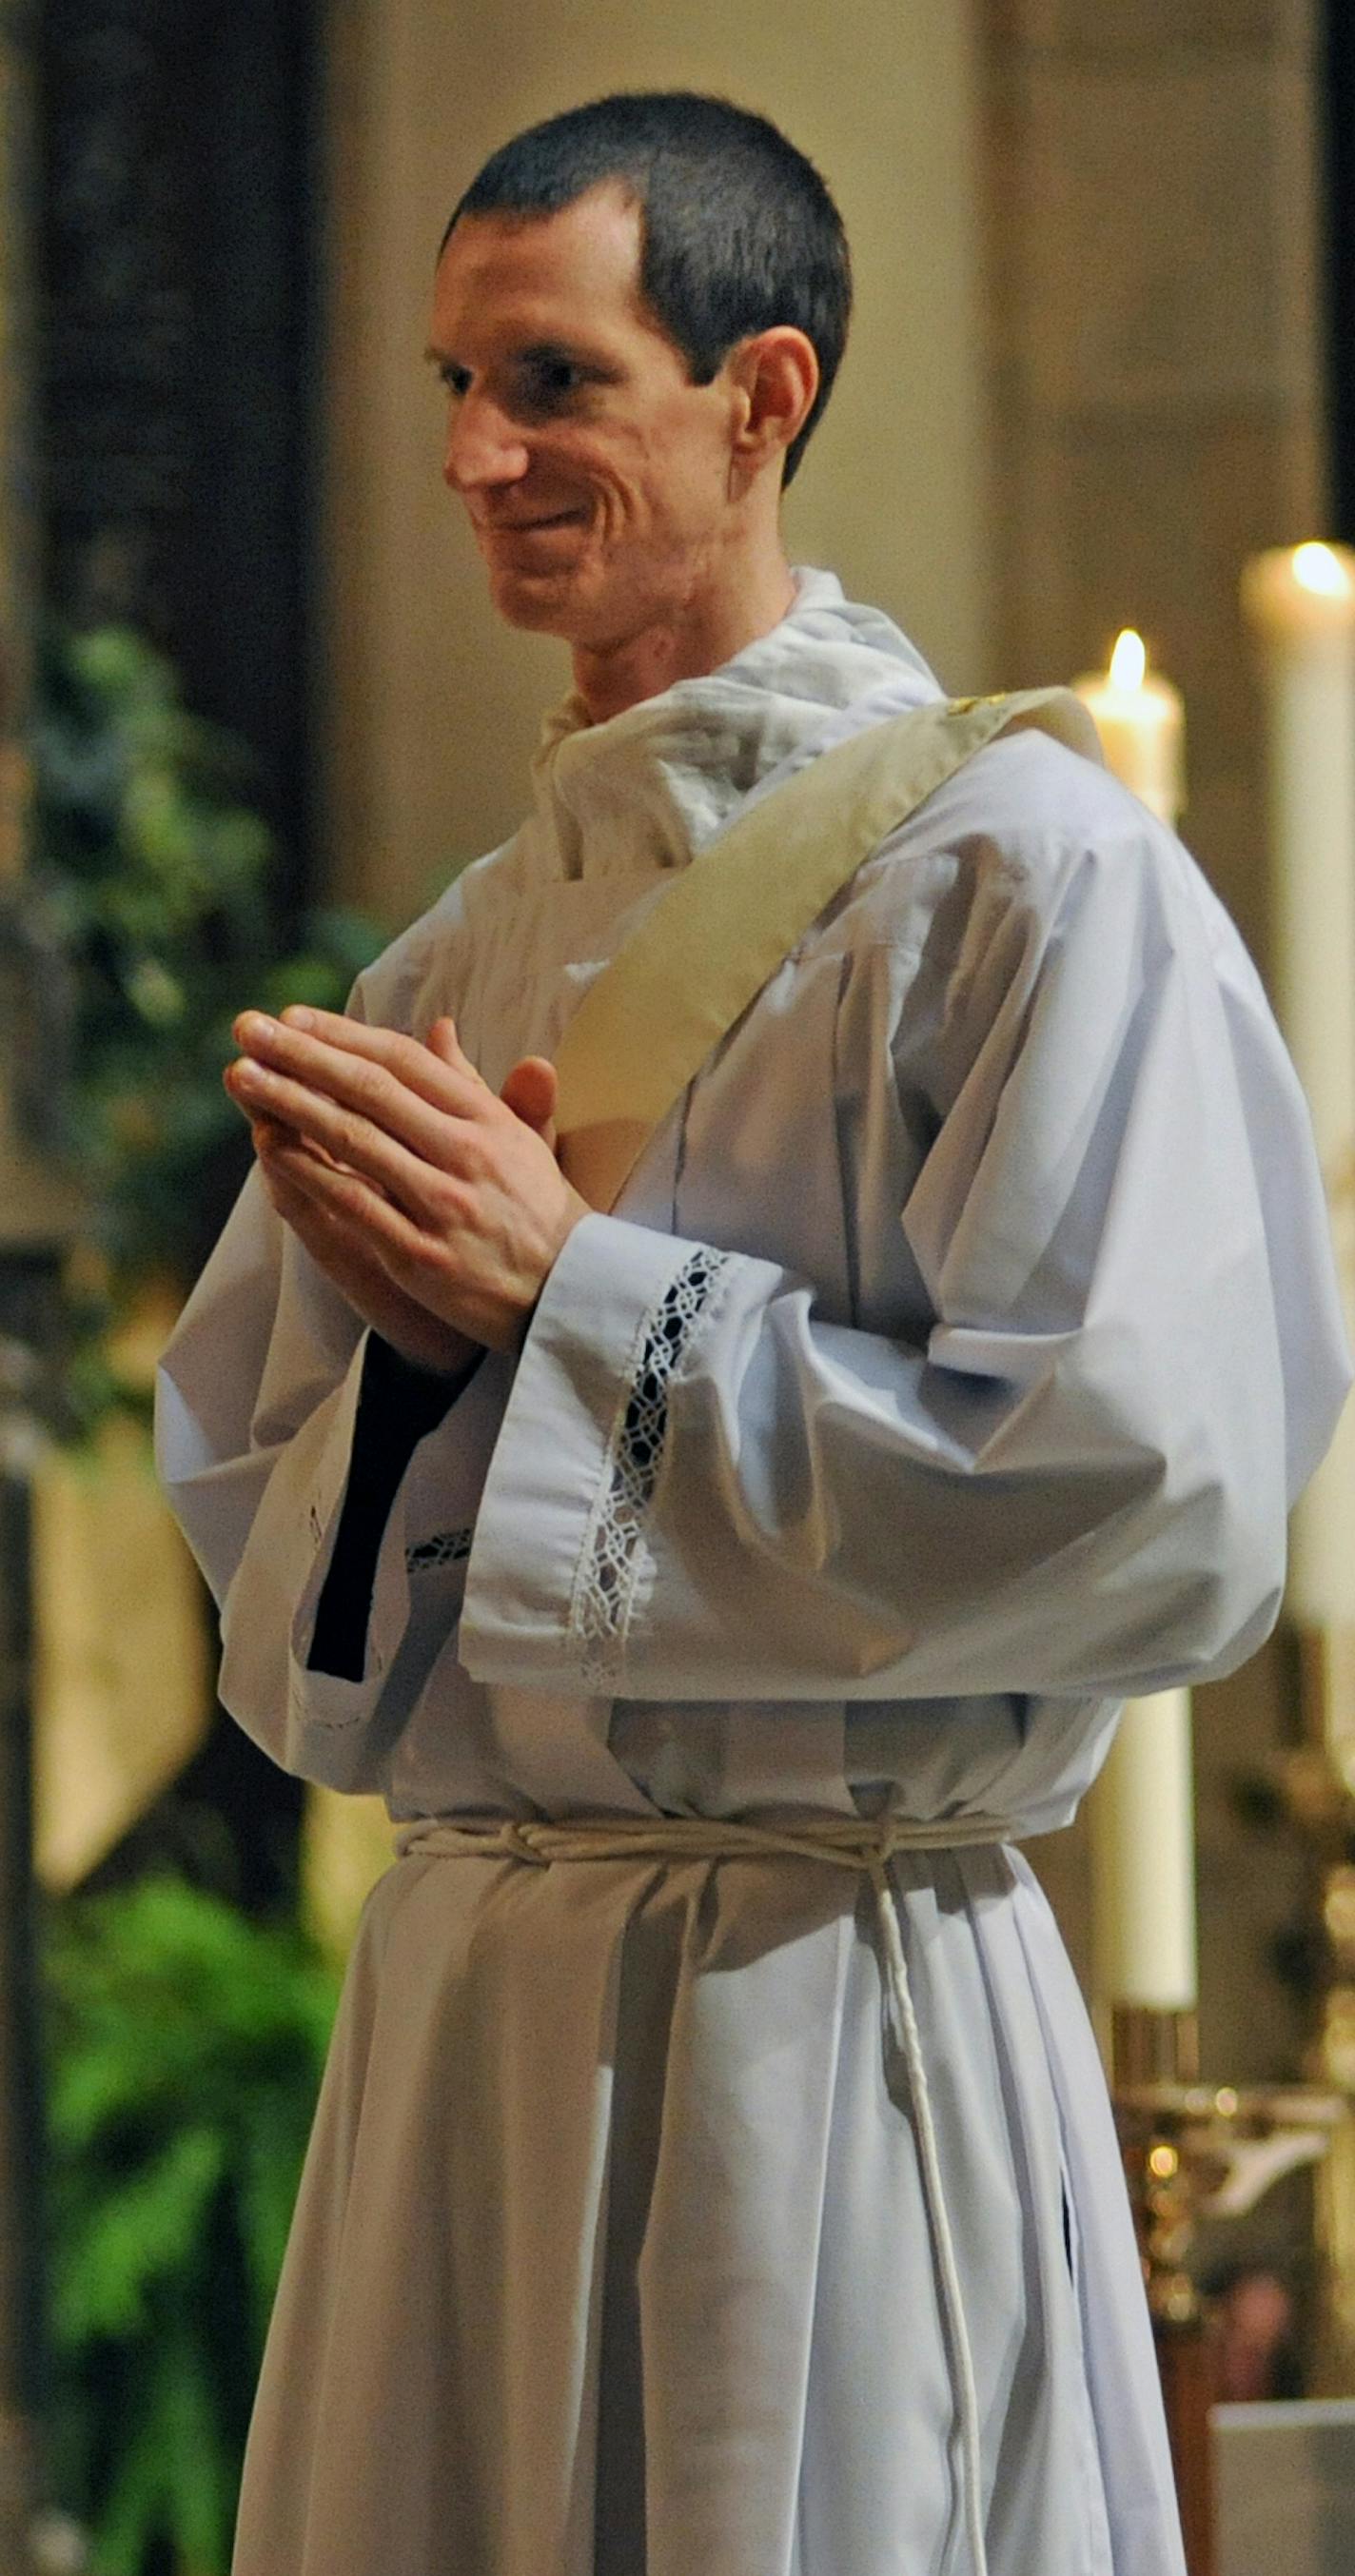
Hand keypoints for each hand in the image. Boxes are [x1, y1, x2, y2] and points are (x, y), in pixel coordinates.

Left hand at [225, 1008, 584, 1364]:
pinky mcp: (421, 1255)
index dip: (342, 1035)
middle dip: (300, 1056)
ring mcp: (442, 1204)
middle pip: (369, 1090)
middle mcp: (465, 1153)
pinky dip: (310, 1172)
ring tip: (240, 1076)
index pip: (403, 1061)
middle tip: (246, 1029)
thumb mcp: (521, 1138)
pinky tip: (270, 1148)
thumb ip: (472, 1084)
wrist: (573, 1298)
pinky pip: (354, 1204)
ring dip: (289, 1103)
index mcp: (487, 1119)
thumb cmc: (540, 1213)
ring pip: (353, 1140)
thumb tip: (438, 1028)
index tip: (291, 1018)